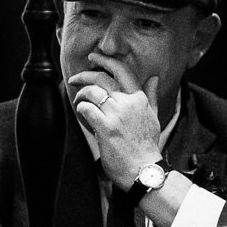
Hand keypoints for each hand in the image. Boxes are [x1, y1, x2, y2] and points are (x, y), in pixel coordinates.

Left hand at [67, 53, 164, 186]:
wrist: (143, 169)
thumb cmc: (146, 145)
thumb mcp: (153, 117)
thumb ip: (150, 96)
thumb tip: (153, 77)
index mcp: (140, 98)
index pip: (123, 71)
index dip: (105, 61)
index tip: (93, 58)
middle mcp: (129, 102)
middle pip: (102, 77)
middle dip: (84, 75)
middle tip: (73, 79)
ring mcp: (117, 114)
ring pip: (91, 92)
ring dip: (80, 95)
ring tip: (78, 102)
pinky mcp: (106, 126)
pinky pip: (86, 108)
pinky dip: (80, 109)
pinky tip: (82, 114)